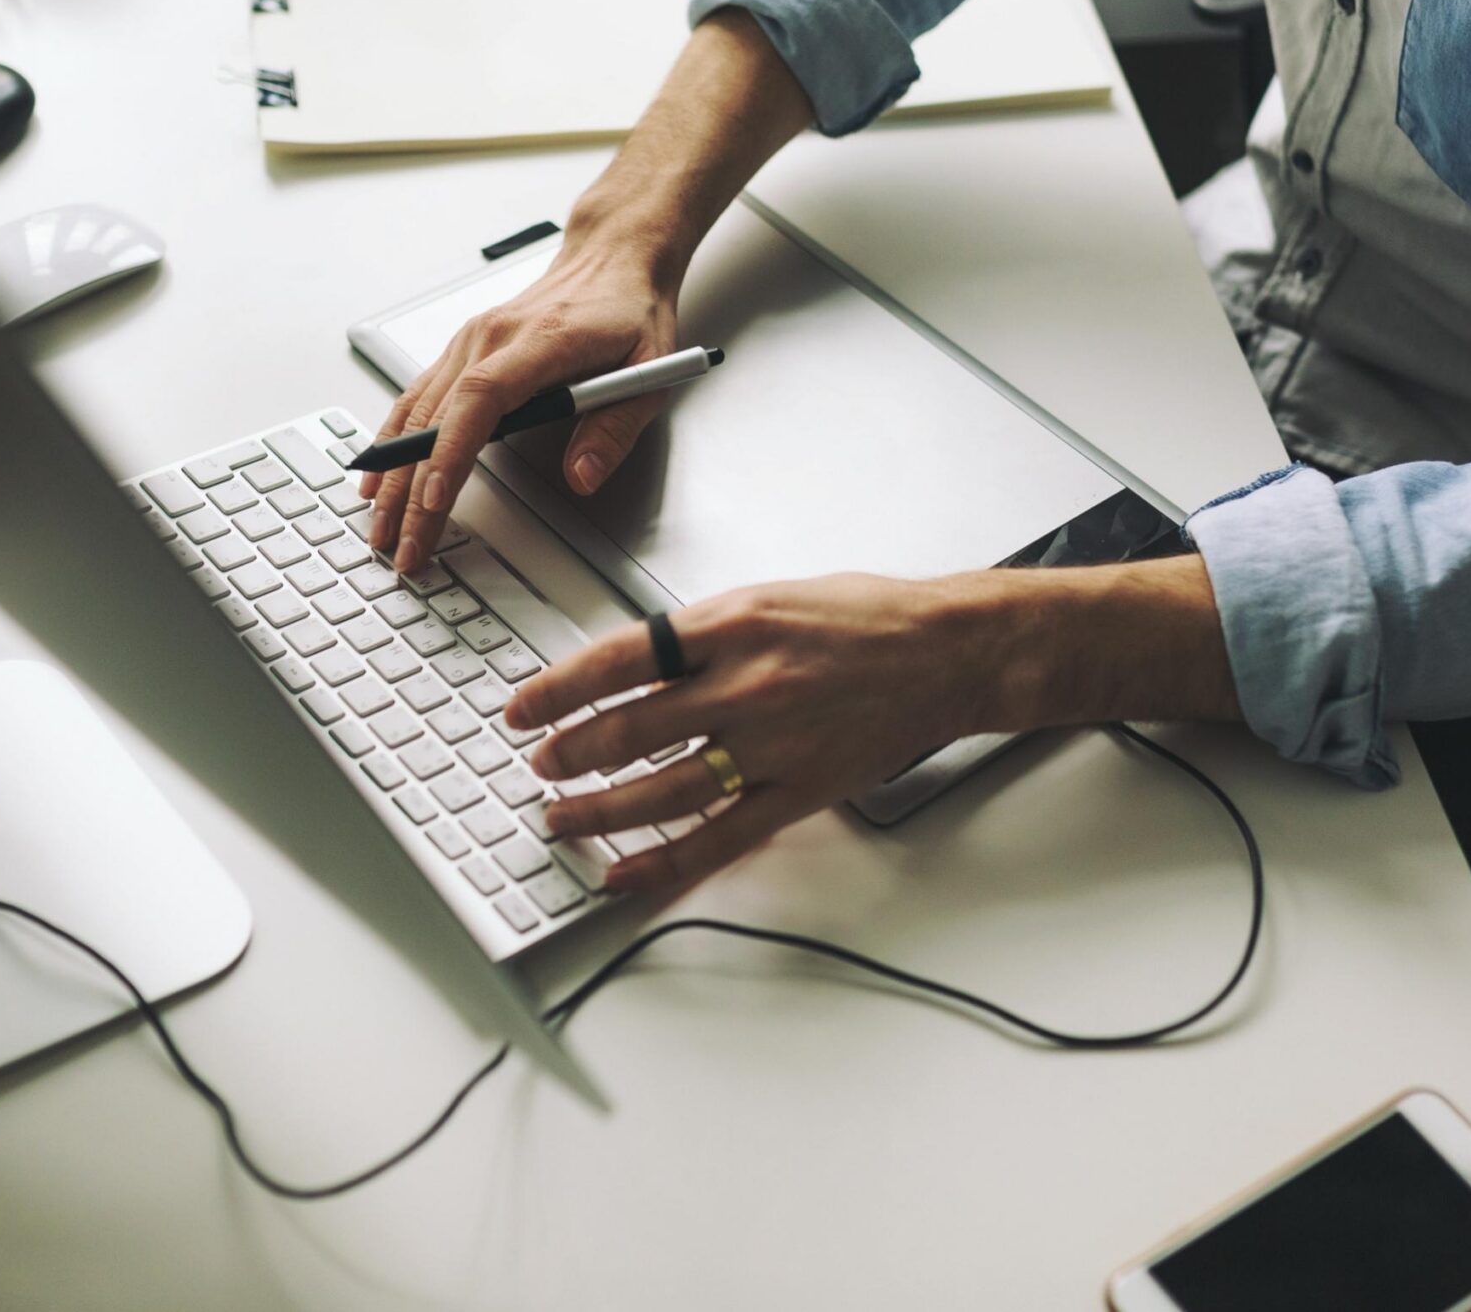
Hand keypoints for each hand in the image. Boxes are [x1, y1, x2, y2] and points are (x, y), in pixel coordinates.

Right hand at [361, 243, 677, 570]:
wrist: (611, 257)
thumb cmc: (629, 312)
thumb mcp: (650, 372)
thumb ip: (615, 428)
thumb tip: (582, 476)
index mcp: (540, 341)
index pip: (481, 398)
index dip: (452, 450)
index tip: (434, 497)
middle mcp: (491, 337)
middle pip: (437, 418)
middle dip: (412, 489)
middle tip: (403, 546)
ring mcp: (469, 341)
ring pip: (416, 412)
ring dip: (393, 473)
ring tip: (380, 526)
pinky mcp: (462, 348)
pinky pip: (416, 397)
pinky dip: (391, 438)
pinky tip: (377, 473)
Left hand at [510, 573, 1017, 893]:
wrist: (947, 652)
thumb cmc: (864, 617)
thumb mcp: (767, 598)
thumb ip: (699, 637)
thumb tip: (632, 673)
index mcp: (732, 624)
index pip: (619, 659)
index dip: (558, 688)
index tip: (523, 708)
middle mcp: (748, 685)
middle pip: (630, 730)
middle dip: (569, 751)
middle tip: (537, 763)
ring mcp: (774, 745)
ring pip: (663, 790)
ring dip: (600, 809)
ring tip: (559, 816)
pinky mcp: (799, 791)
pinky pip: (719, 837)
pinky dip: (664, 861)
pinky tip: (622, 873)